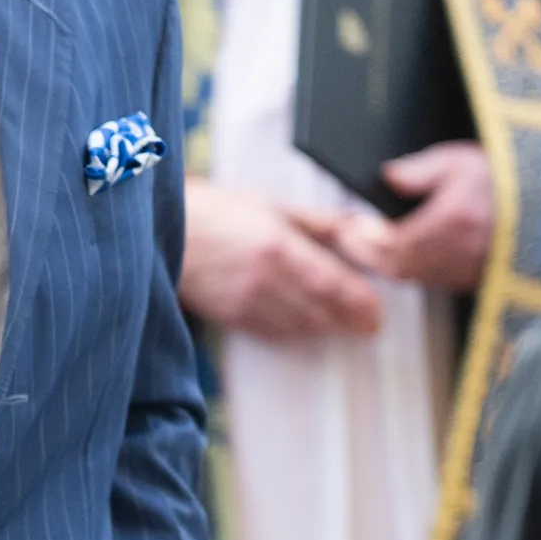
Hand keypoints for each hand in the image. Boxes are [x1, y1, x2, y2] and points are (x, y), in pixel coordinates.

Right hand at [181, 178, 384, 339]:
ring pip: (299, 326)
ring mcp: (247, 302)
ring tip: (339, 322)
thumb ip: (319, 223)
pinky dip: (294, 330)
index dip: (360, 304)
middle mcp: (265, 280)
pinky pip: (273, 332)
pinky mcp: (231, 316)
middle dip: (348, 320)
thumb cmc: (216, 213)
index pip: (333, 284)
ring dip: (323, 326)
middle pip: (321, 312)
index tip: (376, 314)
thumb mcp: (272, 207)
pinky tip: (304, 324)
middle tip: (368, 323)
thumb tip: (359, 228)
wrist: (163, 232)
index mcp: (279, 247)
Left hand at [332, 141, 493, 291]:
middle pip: (398, 267)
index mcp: (456, 220)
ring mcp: (470, 270)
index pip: (394, 244)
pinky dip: (411, 268)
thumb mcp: (462, 159)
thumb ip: (421, 169)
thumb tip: (389, 176)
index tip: (346, 227)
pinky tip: (401, 252)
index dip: (364, 240)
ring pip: (413, 277)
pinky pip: (433, 281)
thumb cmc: (508, 178)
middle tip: (349, 238)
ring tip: (369, 242)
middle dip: (369, 255)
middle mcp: (462, 252)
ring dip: (387, 263)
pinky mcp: (475, 279)